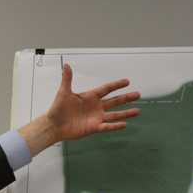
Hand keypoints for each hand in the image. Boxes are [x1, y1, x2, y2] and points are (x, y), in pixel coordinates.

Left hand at [20, 64, 140, 155]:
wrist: (54, 125)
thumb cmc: (57, 109)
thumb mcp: (64, 92)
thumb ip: (67, 79)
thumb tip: (66, 65)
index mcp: (90, 97)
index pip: (106, 89)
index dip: (116, 85)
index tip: (127, 81)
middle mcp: (95, 107)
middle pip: (114, 101)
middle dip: (126, 98)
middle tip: (138, 94)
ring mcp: (96, 117)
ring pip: (114, 115)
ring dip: (126, 113)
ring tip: (138, 111)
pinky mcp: (94, 127)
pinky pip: (107, 126)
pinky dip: (115, 126)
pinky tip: (125, 124)